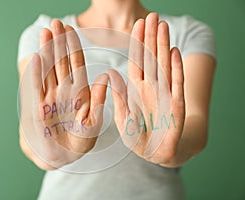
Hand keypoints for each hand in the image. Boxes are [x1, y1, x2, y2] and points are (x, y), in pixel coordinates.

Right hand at [19, 20, 107, 168]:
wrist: (64, 158)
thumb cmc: (81, 141)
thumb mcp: (94, 122)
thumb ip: (98, 100)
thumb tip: (106, 75)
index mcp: (79, 92)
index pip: (75, 64)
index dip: (73, 47)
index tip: (71, 30)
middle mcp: (63, 91)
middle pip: (60, 62)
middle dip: (59, 43)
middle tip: (56, 23)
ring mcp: (50, 98)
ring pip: (49, 70)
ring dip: (47, 51)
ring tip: (45, 32)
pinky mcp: (39, 108)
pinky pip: (37, 88)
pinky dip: (37, 74)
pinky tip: (37, 58)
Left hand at [109, 13, 185, 164]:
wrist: (156, 153)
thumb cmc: (137, 136)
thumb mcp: (123, 117)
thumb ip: (119, 97)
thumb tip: (110, 73)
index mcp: (136, 89)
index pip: (137, 61)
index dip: (137, 43)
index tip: (138, 24)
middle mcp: (151, 87)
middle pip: (151, 58)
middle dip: (151, 38)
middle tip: (154, 16)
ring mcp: (164, 94)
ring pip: (163, 66)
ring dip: (163, 47)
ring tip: (164, 28)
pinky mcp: (176, 105)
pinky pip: (175, 85)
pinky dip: (175, 69)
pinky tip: (174, 53)